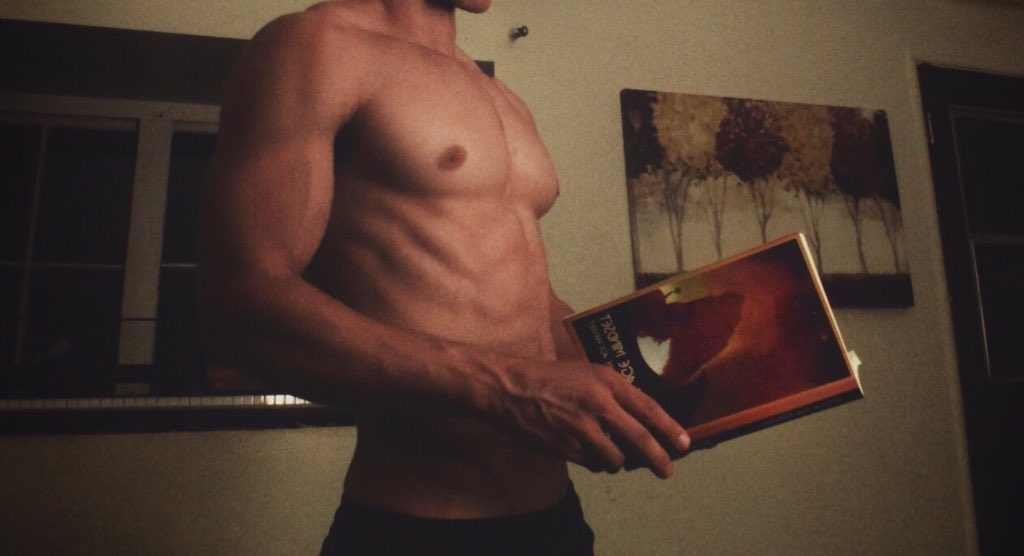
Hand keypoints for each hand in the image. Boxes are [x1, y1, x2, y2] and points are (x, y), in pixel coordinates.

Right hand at [487, 357, 690, 477]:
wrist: (510, 388)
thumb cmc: (550, 378)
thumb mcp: (587, 374)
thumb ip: (614, 394)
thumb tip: (642, 422)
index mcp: (607, 381)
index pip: (648, 409)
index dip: (670, 429)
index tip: (684, 443)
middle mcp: (599, 404)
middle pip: (640, 439)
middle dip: (658, 459)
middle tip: (667, 470)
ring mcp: (582, 428)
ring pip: (616, 458)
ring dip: (618, 461)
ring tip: (612, 454)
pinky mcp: (566, 447)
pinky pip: (592, 463)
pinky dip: (595, 461)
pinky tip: (587, 451)